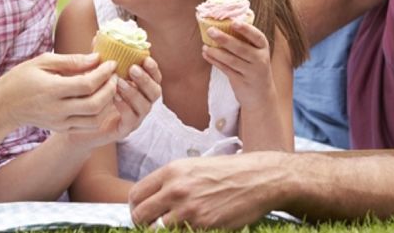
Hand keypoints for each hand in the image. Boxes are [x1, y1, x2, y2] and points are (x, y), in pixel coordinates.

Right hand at [0, 52, 117, 132]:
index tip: (112, 63)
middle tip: (114, 75)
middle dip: (111, 89)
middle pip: (95, 104)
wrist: (4, 105)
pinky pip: (87, 126)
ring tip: (109, 87)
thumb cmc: (22, 78)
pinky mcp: (61, 129)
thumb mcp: (43, 61)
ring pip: (94, 119)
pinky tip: (101, 99)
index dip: (104, 74)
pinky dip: (99, 114)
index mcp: (51, 90)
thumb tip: (97, 58)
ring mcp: (59, 122)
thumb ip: (71, 61)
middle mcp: (57, 110)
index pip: (87, 85)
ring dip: (108, 103)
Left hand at [65, 57, 161, 148]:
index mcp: (140, 88)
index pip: (155, 78)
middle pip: (155, 92)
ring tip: (119, 83)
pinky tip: (114, 98)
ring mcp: (135, 118)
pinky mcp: (125, 130)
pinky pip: (131, 119)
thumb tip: (98, 35)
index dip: (153, 69)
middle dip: (145, 79)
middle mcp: (142, 103)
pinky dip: (125, 107)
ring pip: (145, 106)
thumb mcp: (97, 74)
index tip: (145, 59)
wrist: (79, 121)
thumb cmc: (91, 95)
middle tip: (132, 69)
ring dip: (134, 92)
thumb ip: (101, 57)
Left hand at [128, 152, 285, 228]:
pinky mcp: (203, 226)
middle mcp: (176, 189)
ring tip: (175, 227)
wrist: (258, 179)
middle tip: (152, 227)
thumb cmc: (228, 173)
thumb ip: (170, 182)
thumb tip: (150, 201)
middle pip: (140, 215)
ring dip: (162, 232)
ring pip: (156, 231)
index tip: (142, 214)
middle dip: (142, 224)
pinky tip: (192, 228)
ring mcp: (189, 210)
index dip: (135, 208)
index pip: (136, 195)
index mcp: (172, 171)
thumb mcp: (194, 167)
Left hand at [201, 22, 276, 108]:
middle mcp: (260, 60)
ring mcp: (251, 72)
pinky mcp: (240, 82)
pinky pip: (225, 69)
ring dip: (216, 52)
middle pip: (241, 48)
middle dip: (224, 39)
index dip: (246, 29)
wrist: (261, 95)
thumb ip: (244, 41)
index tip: (234, 22)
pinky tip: (206, 54)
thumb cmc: (254, 67)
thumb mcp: (256, 53)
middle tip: (210, 30)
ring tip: (205, 45)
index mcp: (263, 48)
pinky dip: (215, 61)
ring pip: (231, 60)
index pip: (257, 37)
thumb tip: (223, 23)